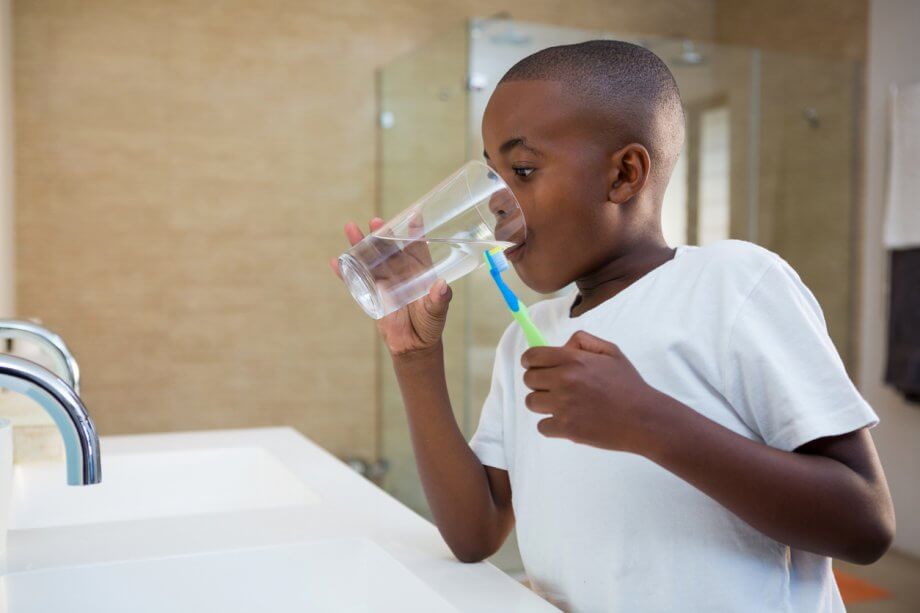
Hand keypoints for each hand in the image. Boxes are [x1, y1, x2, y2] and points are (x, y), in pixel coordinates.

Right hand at [329, 217, 451, 356]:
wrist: (414, 344)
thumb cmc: (430, 324)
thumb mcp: (437, 312)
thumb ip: (439, 300)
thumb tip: (441, 286)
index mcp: (420, 270)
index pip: (418, 247)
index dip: (415, 232)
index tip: (414, 215)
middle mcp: (402, 271)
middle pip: (389, 248)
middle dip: (382, 234)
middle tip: (375, 221)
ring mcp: (385, 281)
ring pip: (371, 259)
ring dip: (360, 245)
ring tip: (351, 228)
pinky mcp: (372, 293)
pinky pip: (357, 280)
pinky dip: (346, 272)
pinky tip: (336, 262)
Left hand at [521, 331, 663, 453]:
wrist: (643, 418)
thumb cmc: (628, 385)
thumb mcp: (611, 352)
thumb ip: (583, 341)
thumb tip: (562, 346)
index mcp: (573, 360)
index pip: (532, 356)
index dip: (531, 361)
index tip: (534, 366)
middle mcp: (564, 381)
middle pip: (528, 379)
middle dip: (539, 382)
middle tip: (554, 387)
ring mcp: (563, 406)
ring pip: (531, 402)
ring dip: (543, 403)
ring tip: (562, 404)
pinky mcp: (566, 428)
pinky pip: (542, 426)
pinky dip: (552, 425)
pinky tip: (568, 420)